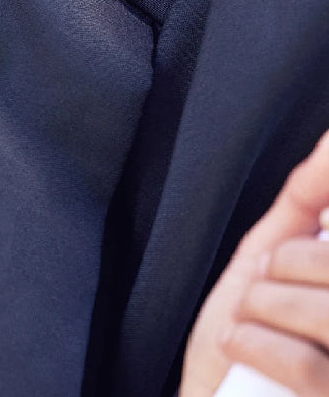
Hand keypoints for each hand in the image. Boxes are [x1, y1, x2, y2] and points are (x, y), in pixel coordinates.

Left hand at [182, 129, 328, 396]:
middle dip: (285, 265)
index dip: (306, 248)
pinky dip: (256, 347)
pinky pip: (309, 364)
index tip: (280, 254)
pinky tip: (243, 351)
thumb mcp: (271, 254)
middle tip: (265, 288)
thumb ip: (308, 200)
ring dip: (264, 308)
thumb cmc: (247, 331)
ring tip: (253, 323)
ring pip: (326, 311)